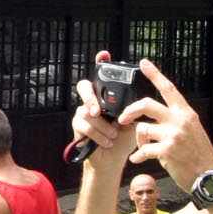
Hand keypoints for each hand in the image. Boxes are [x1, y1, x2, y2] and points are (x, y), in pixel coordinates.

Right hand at [69, 51, 130, 167]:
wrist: (113, 160)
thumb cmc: (124, 139)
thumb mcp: (134, 122)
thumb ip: (132, 110)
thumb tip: (134, 103)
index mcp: (108, 97)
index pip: (102, 76)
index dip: (101, 62)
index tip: (104, 54)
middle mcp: (94, 101)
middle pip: (84, 87)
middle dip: (89, 97)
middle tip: (97, 110)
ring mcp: (84, 112)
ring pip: (86, 111)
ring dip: (102, 126)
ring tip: (113, 135)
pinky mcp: (78, 125)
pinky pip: (83, 124)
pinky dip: (97, 134)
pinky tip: (106, 141)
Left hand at [114, 59, 212, 189]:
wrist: (209, 176)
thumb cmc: (199, 154)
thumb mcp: (193, 130)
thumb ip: (176, 120)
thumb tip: (157, 116)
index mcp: (185, 113)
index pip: (168, 88)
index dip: (155, 75)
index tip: (144, 63)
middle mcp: (179, 120)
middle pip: (146, 104)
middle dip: (130, 110)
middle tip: (123, 119)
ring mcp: (173, 135)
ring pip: (142, 128)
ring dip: (138, 140)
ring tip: (142, 148)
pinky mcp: (167, 151)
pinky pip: (143, 150)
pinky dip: (138, 156)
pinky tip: (137, 160)